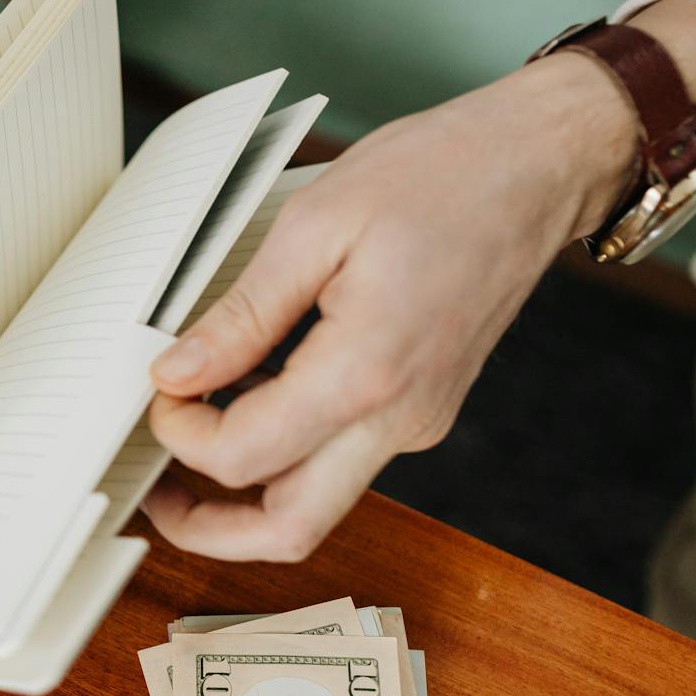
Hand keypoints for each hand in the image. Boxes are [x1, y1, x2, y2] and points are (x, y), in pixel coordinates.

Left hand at [140, 0, 695, 560]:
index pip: (245, 457)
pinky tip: (249, 399)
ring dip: (247, 492)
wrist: (540, 166)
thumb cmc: (442, 176)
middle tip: (156, 494)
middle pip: (290, 529)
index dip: (182, 435)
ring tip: (192, 438)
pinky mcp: (422, 410)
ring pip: (317, 503)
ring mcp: (418, 421)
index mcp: (367, 373)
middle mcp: (400, 419)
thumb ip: (241, 315)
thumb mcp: (314, 226)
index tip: (160, 390)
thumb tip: (178, 372)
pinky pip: (343, 459)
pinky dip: (287, 452)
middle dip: (210, 528)